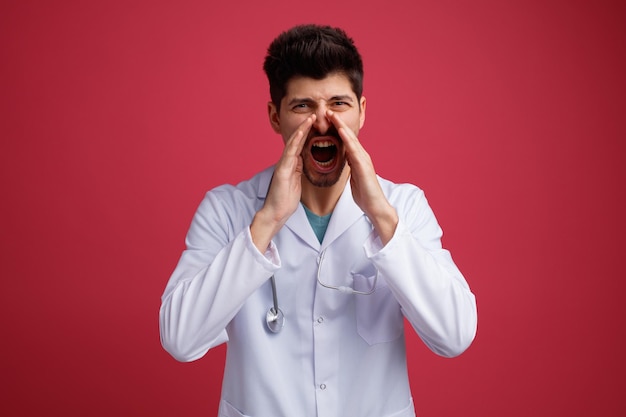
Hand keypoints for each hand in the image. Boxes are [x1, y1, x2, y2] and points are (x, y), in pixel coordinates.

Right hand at [250, 115, 315, 250]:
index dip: (308, 134)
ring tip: (310, 118)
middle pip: (297, 140)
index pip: (300, 146)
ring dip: (302, 129)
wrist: (276, 213)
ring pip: (293, 143)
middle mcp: (286, 162)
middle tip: (314, 114)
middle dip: (305, 127)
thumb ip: (297, 171)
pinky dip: (296, 141)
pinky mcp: (282, 170)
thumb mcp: (296, 182)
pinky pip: (290, 152)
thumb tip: (302, 162)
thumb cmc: (285, 200)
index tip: (317, 124)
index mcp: (291, 165)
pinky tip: (302, 133)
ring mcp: (283, 165)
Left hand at [327, 110, 397, 244]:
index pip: (345, 140)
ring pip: (351, 140)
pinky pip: (354, 151)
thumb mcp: (353, 177)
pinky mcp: (364, 167)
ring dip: (342, 127)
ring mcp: (364, 160)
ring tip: (333, 116)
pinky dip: (348, 141)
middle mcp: (361, 156)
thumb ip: (350, 166)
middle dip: (339, 123)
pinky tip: (341, 133)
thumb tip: (345, 160)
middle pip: (349, 136)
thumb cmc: (364, 194)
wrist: (375, 206)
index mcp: (357, 159)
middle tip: (328, 111)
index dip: (337, 129)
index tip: (327, 120)